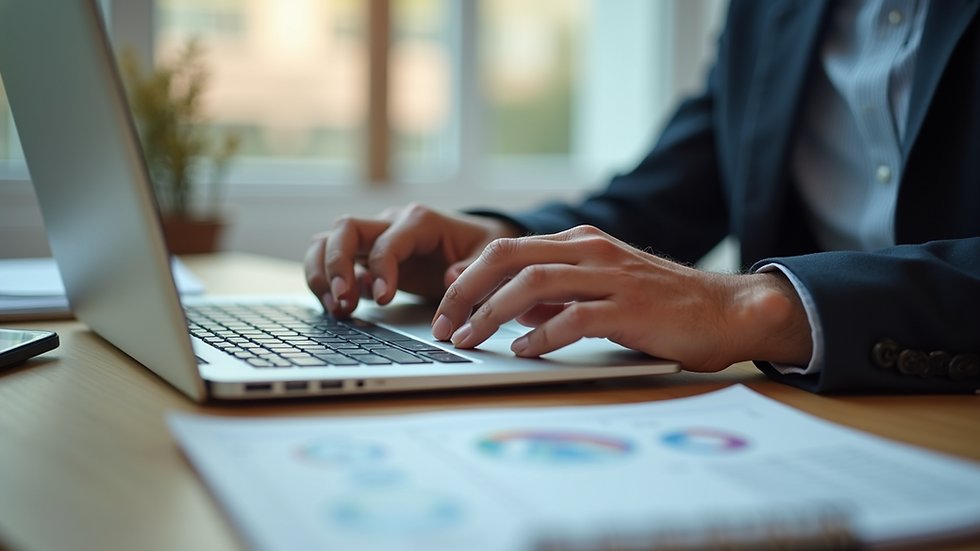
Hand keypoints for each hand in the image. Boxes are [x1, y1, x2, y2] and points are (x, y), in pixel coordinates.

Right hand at [304, 203, 521, 316]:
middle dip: (336, 265)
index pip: (387, 239)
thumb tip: (450, 277)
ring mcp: (374, 239)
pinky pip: (330, 261)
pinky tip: (342, 309)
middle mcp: (391, 224)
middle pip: (345, 229)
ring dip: (323, 274)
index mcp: (421, 221)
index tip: (384, 299)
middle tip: (342, 301)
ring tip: (337, 309)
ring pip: (327, 241)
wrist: (475, 245)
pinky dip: (326, 283)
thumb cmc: (481, 248)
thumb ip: (474, 267)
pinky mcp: (365, 257)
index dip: (381, 268)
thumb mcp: (490, 255)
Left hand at [430, 225, 812, 370]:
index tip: (443, 301)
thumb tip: (506, 308)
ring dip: (491, 313)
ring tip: (470, 339)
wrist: (725, 311)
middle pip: (508, 258)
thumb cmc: (660, 304)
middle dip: (466, 291)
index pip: (508, 249)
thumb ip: (555, 296)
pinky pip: (572, 318)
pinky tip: (522, 351)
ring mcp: (610, 276)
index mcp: (580, 243)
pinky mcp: (629, 308)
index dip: (468, 274)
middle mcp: (590, 251)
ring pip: (532, 284)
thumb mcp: (600, 291)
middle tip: (443, 323)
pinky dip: (539, 336)